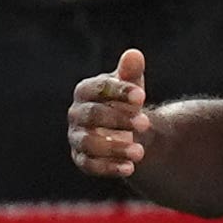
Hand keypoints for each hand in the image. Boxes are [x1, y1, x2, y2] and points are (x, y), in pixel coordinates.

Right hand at [68, 48, 149, 178]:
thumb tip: (134, 54)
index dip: (119, 92)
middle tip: (145, 123)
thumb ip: (131, 73)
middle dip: (119, 119)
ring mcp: (77, 138)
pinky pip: (91, 165)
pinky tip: (130, 168)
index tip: (142, 96)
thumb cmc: (127, 102)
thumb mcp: (132, 87)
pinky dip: (110, 168)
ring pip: (90, 143)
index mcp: (86, 91)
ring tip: (140, 152)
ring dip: (115, 148)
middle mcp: (76, 114)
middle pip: (93, 115)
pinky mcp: (82, 159)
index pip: (98, 89)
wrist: (129, 130)